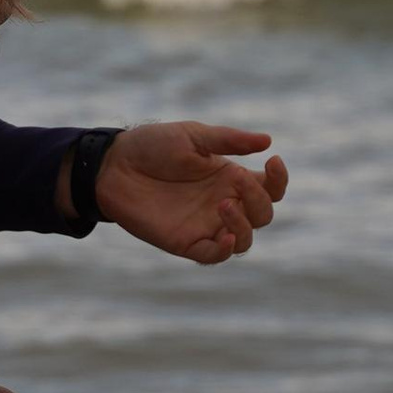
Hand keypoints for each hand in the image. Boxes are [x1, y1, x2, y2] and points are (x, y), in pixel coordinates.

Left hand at [94, 120, 287, 266]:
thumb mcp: (193, 136)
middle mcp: (223, 203)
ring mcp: (205, 225)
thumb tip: (267, 141)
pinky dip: (225, 250)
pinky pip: (214, 256)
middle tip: (235, 183)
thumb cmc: (153, 146)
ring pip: (244, 240)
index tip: (273, 161)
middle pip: (262, 214)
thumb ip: (229, 141)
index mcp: (230, 178)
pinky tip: (225, 235)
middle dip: (258, 200)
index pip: (270, 188)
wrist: (114, 166)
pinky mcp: (185, 242)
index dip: (279, 179)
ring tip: (223, 205)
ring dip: (244, 225)